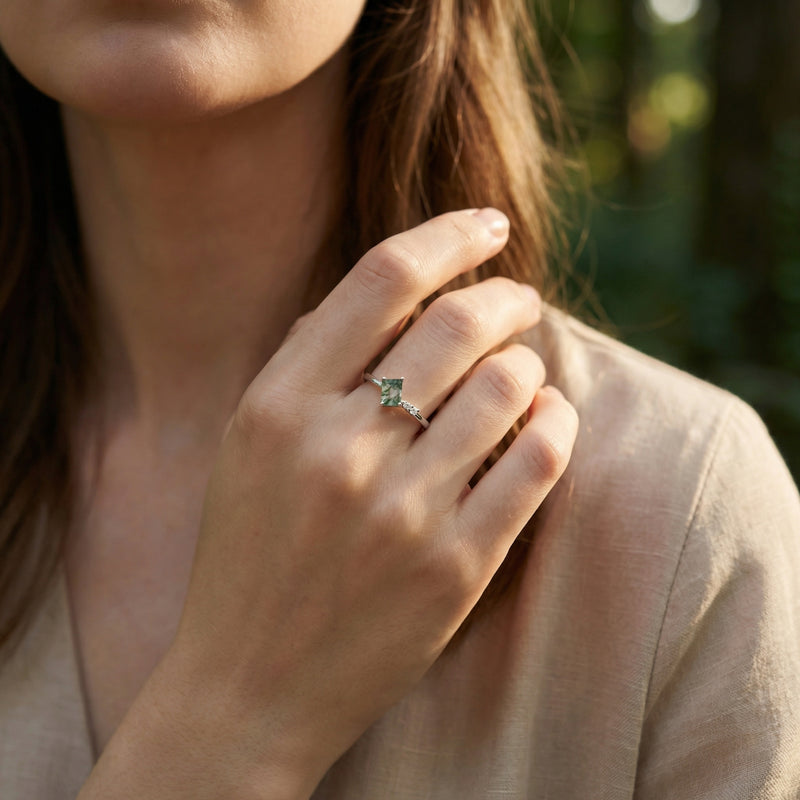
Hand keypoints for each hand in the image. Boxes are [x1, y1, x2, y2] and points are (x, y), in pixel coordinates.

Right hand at [87, 209, 577, 799]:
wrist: (248, 688)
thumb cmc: (247, 558)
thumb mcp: (247, 446)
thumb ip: (307, 363)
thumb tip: (392, 289)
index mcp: (277, 406)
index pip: (382, 278)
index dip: (449, 236)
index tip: (488, 227)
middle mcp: (337, 449)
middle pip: (456, 324)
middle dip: (505, 297)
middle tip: (519, 301)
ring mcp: (400, 511)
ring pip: (508, 387)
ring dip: (528, 363)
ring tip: (523, 370)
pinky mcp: (455, 568)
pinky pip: (537, 462)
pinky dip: (557, 423)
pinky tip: (550, 417)